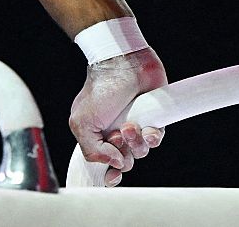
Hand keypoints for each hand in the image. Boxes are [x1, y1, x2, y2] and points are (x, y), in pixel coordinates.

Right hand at [68, 47, 167, 185]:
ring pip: (141, 152)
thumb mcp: (81, 121)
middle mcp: (117, 134)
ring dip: (136, 144)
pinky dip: (153, 138)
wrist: (123, 62)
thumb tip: (114, 163)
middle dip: (122, 155)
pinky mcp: (154, 119)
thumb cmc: (100, 88)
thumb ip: (91, 150)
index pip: (104, 166)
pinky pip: (157, 139)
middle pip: (124, 162)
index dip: (109, 175)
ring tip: (130, 126)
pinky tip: (148, 129)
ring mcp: (136, 126)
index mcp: (98, 137)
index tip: (112, 176)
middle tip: (117, 136)